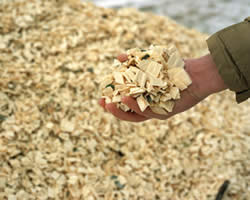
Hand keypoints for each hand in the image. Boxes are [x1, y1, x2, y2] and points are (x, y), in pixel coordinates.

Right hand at [99, 54, 227, 121]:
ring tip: (108, 104)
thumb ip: (136, 62)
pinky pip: (148, 112)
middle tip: (101, 102)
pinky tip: (126, 98)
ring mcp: (158, 110)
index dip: (113, 99)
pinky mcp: (166, 112)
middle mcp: (151, 105)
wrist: (198, 74)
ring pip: (136, 115)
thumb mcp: (152, 63)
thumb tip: (118, 57)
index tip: (101, 94)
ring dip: (121, 111)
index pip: (126, 101)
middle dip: (113, 109)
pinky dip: (135, 106)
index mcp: (146, 96)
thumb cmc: (175, 68)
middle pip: (128, 111)